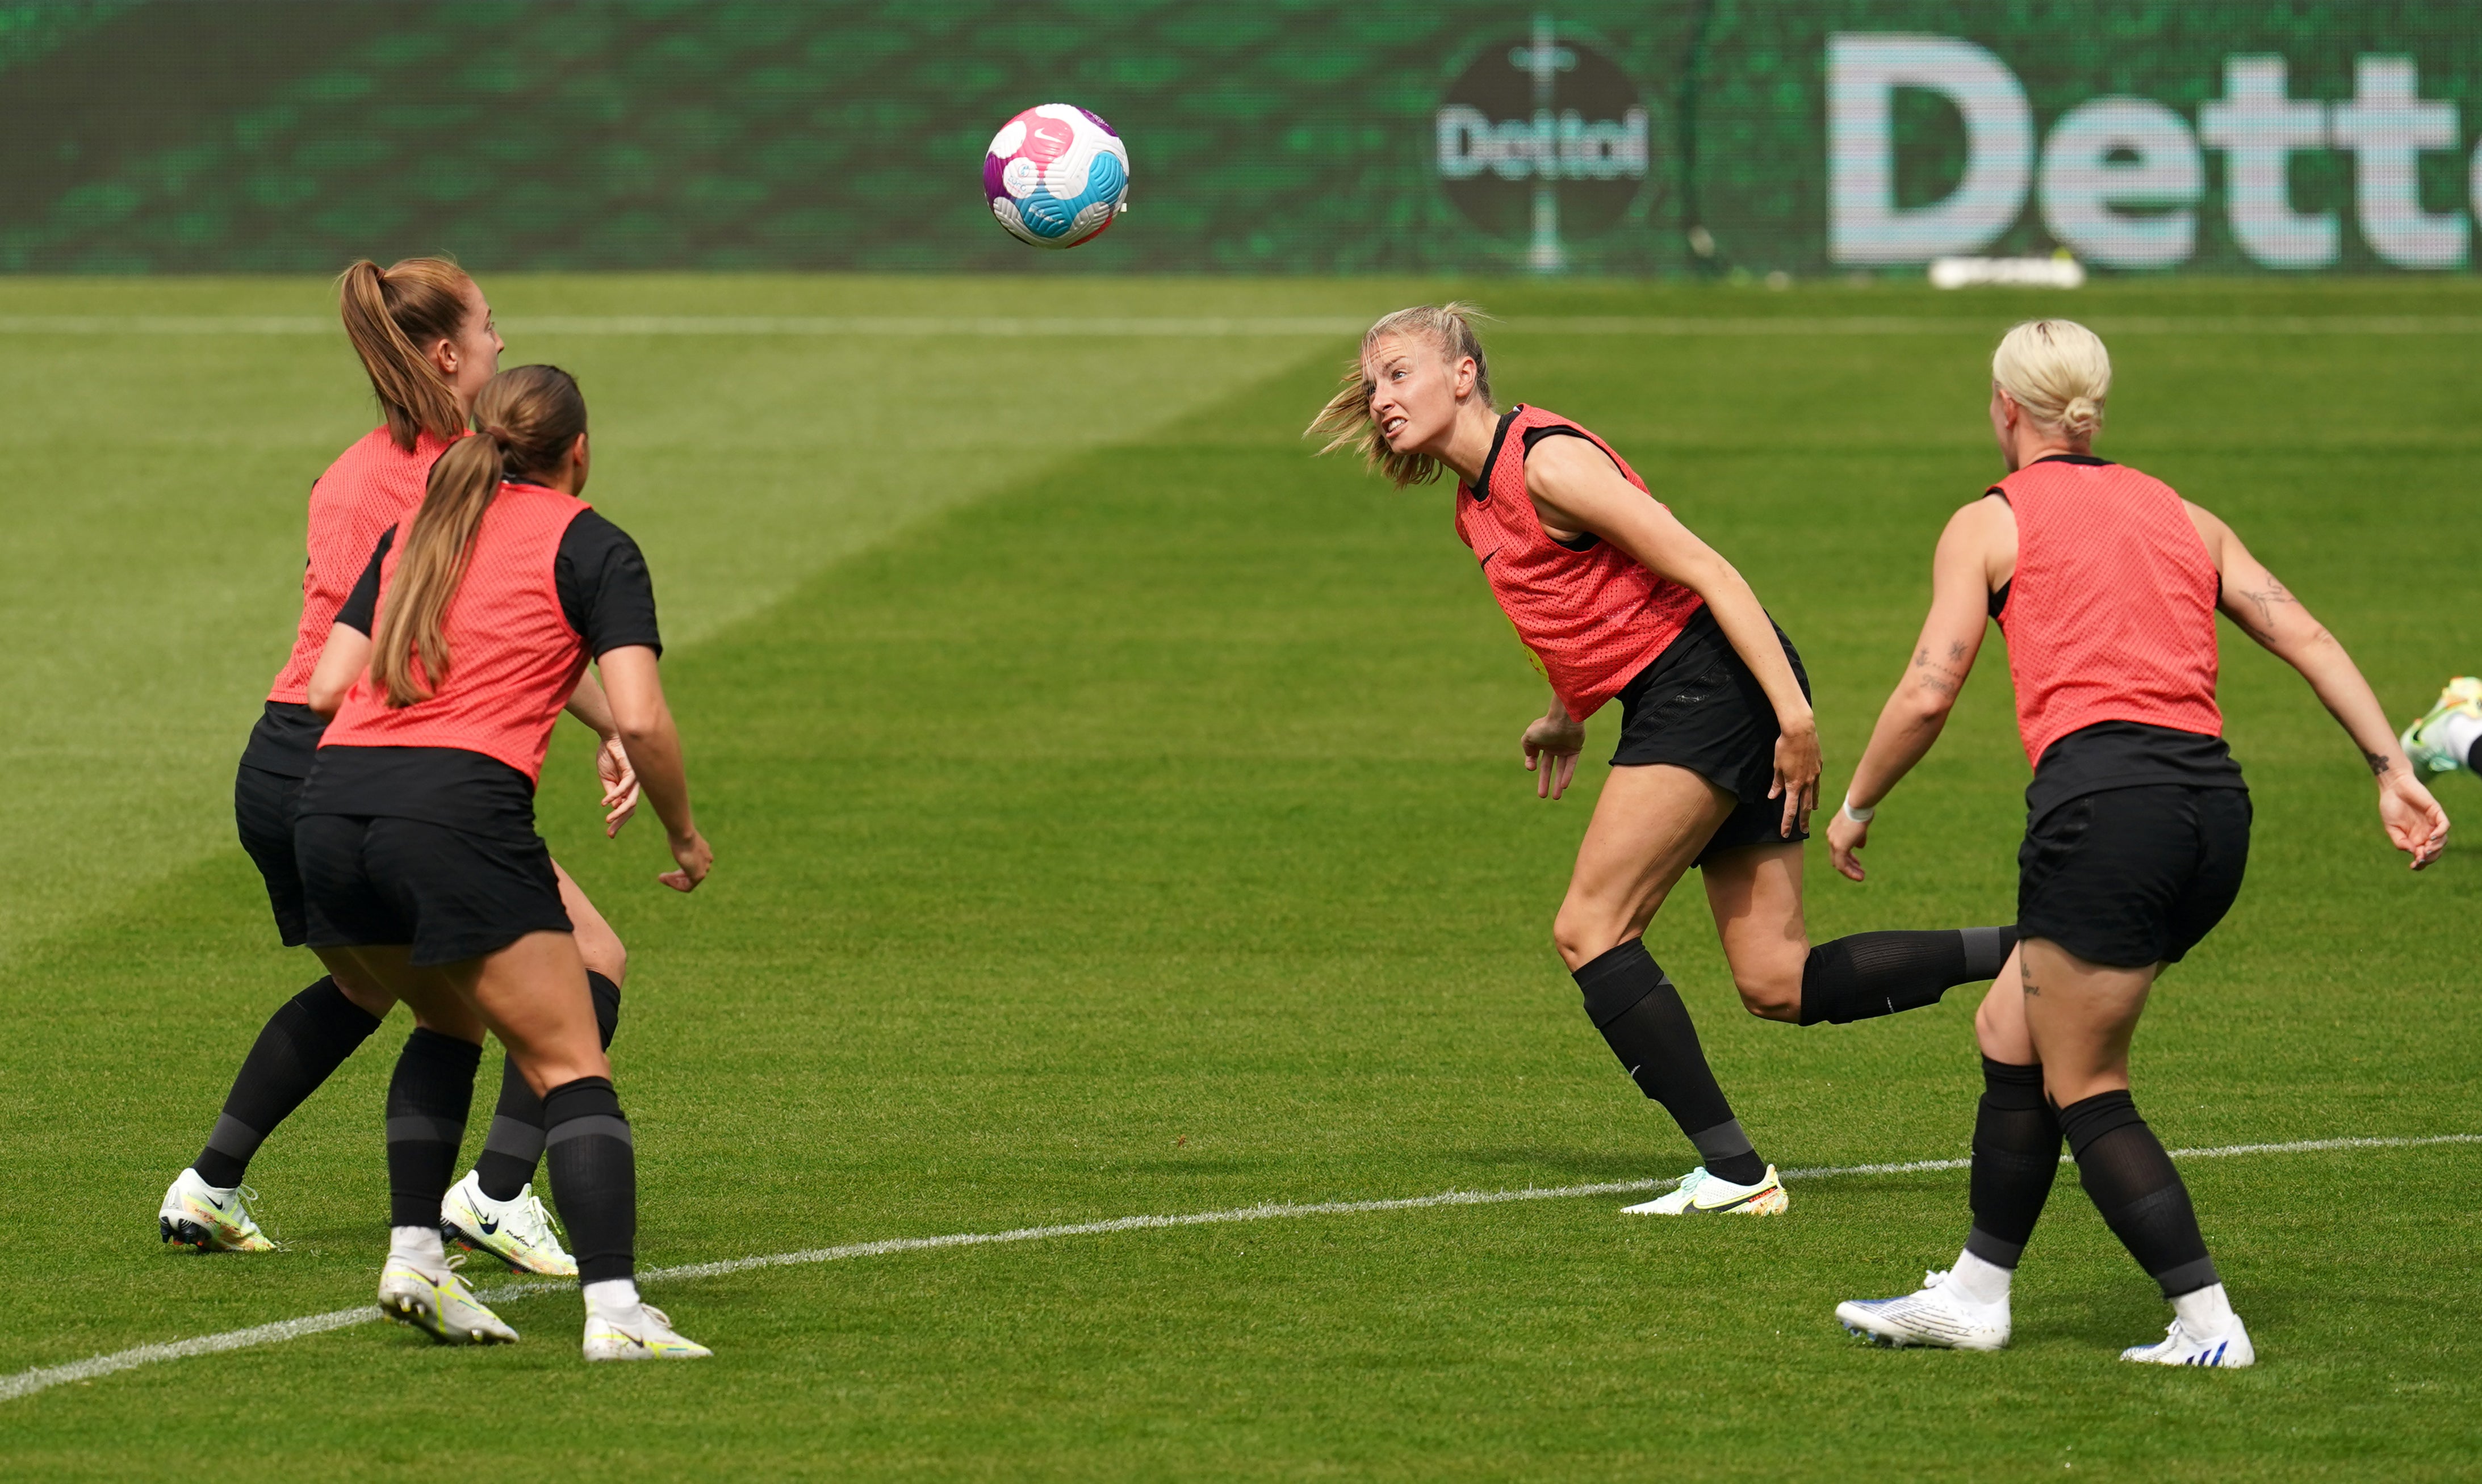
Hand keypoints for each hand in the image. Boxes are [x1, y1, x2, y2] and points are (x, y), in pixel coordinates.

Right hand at [596, 735, 641, 837]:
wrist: (609, 735)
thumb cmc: (609, 755)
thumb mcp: (606, 777)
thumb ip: (611, 792)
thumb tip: (616, 808)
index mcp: (629, 787)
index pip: (627, 808)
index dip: (619, 820)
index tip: (610, 833)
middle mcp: (635, 785)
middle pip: (631, 808)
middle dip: (620, 822)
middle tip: (610, 833)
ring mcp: (636, 778)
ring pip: (631, 801)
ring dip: (620, 812)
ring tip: (609, 820)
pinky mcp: (633, 771)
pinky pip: (624, 787)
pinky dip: (614, 795)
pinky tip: (605, 801)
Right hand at [659, 828, 711, 892]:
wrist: (684, 834)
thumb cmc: (679, 832)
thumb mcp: (679, 835)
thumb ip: (680, 839)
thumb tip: (674, 831)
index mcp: (703, 851)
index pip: (693, 864)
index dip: (680, 870)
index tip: (669, 871)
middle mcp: (706, 860)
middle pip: (691, 874)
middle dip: (676, 877)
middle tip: (663, 876)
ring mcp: (704, 868)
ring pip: (689, 882)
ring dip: (674, 882)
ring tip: (662, 878)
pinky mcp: (699, 876)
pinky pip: (687, 887)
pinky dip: (675, 884)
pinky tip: (665, 879)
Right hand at [1523, 713, 1585, 799]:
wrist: (1564, 718)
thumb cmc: (1545, 726)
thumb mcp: (1529, 736)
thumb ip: (1527, 748)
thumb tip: (1531, 762)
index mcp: (1541, 742)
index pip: (1536, 758)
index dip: (1532, 764)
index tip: (1531, 767)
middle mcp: (1553, 746)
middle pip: (1548, 768)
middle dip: (1545, 782)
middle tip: (1542, 796)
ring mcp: (1564, 748)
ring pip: (1560, 769)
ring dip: (1557, 784)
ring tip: (1556, 798)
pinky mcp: (1575, 750)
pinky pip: (1570, 765)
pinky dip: (1567, 775)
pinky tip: (1564, 786)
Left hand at [1770, 718, 1821, 837]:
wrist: (1801, 730)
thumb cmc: (1785, 746)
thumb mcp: (1777, 766)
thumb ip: (1776, 783)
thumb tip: (1773, 797)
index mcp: (1794, 784)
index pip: (1790, 809)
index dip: (1787, 822)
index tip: (1785, 833)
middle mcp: (1807, 782)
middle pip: (1805, 807)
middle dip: (1803, 820)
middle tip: (1803, 831)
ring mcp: (1815, 775)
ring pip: (1814, 795)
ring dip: (1811, 807)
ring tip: (1811, 814)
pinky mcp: (1819, 766)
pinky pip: (1817, 783)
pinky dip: (1816, 792)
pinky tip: (1815, 794)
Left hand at [1827, 804, 1869, 880]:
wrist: (1858, 805)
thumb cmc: (1861, 810)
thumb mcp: (1859, 825)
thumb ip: (1858, 837)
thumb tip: (1860, 846)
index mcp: (1834, 831)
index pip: (1837, 849)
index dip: (1848, 857)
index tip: (1857, 863)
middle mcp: (1831, 837)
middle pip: (1836, 857)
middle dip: (1849, 866)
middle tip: (1859, 872)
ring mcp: (1833, 842)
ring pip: (1839, 863)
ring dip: (1850, 872)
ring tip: (1860, 877)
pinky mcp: (1839, 846)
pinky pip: (1842, 865)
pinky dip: (1850, 872)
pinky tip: (1859, 876)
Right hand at [2378, 770, 2448, 869]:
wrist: (2393, 787)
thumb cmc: (2390, 806)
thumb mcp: (2391, 827)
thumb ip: (2400, 841)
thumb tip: (2412, 852)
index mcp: (2414, 838)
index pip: (2423, 855)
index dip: (2421, 864)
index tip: (2413, 865)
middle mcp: (2426, 833)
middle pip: (2435, 851)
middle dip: (2429, 858)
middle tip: (2421, 858)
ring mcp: (2432, 823)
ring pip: (2442, 841)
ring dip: (2436, 848)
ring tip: (2426, 849)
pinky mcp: (2436, 812)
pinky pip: (2444, 826)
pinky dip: (2441, 833)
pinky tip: (2431, 837)